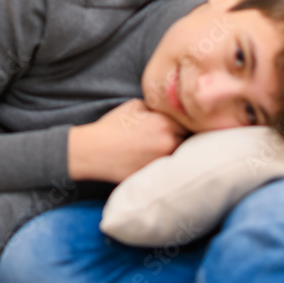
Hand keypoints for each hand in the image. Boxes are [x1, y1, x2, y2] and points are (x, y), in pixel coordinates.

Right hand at [68, 99, 187, 183]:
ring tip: (162, 149)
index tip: (180, 123)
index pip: (189, 123)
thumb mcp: (134, 106)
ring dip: (176, 152)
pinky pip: (167, 170)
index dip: (185, 122)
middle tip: (173, 137)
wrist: (94, 151)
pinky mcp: (155, 176)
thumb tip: (168, 111)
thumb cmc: (112, 126)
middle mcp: (168, 143)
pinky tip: (154, 162)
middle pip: (188, 141)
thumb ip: (156, 108)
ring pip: (180, 157)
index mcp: (165, 123)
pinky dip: (165, 166)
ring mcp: (162, 162)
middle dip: (182, 138)